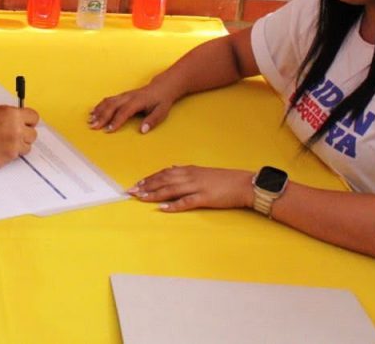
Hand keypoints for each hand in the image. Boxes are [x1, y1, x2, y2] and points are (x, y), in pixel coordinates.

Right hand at [0, 105, 38, 169]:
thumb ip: (9, 115)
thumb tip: (18, 119)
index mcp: (13, 115)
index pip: (34, 117)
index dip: (29, 120)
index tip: (27, 122)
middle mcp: (16, 130)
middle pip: (33, 134)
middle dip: (25, 134)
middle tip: (17, 134)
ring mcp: (14, 145)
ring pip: (27, 146)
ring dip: (20, 145)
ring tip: (7, 143)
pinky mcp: (9, 157)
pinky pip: (16, 155)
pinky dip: (11, 153)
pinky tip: (0, 149)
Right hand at [89, 83, 173, 133]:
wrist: (161, 87)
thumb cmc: (161, 101)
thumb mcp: (162, 112)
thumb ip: (152, 121)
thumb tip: (143, 130)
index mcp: (138, 101)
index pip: (124, 112)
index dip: (116, 121)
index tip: (108, 130)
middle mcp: (128, 97)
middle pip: (112, 106)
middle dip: (102, 117)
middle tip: (93, 127)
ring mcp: (124, 95)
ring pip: (108, 102)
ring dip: (98, 111)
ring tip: (90, 120)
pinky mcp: (121, 96)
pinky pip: (108, 100)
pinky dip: (99, 106)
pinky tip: (93, 112)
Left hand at [127, 165, 253, 211]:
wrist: (243, 184)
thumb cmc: (224, 179)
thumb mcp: (202, 171)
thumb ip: (186, 170)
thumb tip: (172, 167)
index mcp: (189, 169)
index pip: (164, 173)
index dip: (149, 178)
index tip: (137, 183)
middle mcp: (190, 176)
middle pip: (163, 180)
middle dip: (146, 186)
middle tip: (131, 191)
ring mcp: (197, 187)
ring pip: (170, 190)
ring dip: (154, 194)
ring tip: (141, 198)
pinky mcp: (204, 198)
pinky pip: (185, 202)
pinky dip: (173, 205)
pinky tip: (162, 208)